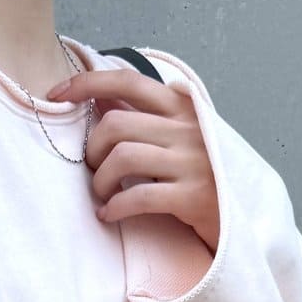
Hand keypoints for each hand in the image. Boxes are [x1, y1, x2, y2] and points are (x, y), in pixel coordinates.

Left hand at [47, 65, 220, 254]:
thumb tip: (100, 96)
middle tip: (94, 170)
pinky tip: (109, 215)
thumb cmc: (205, 178)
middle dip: (92, 149)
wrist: (244, 221)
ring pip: (122, 157)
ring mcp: (192, 161)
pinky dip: (115, 207)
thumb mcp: (180, 138)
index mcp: (183, 107)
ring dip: (101, 180)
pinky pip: (138, 196)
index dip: (86, 84)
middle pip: (115, 124)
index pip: (127, 80)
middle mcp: (188, 129)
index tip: (56, 95)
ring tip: (103, 195)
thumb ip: (145, 117)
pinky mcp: (192, 197)